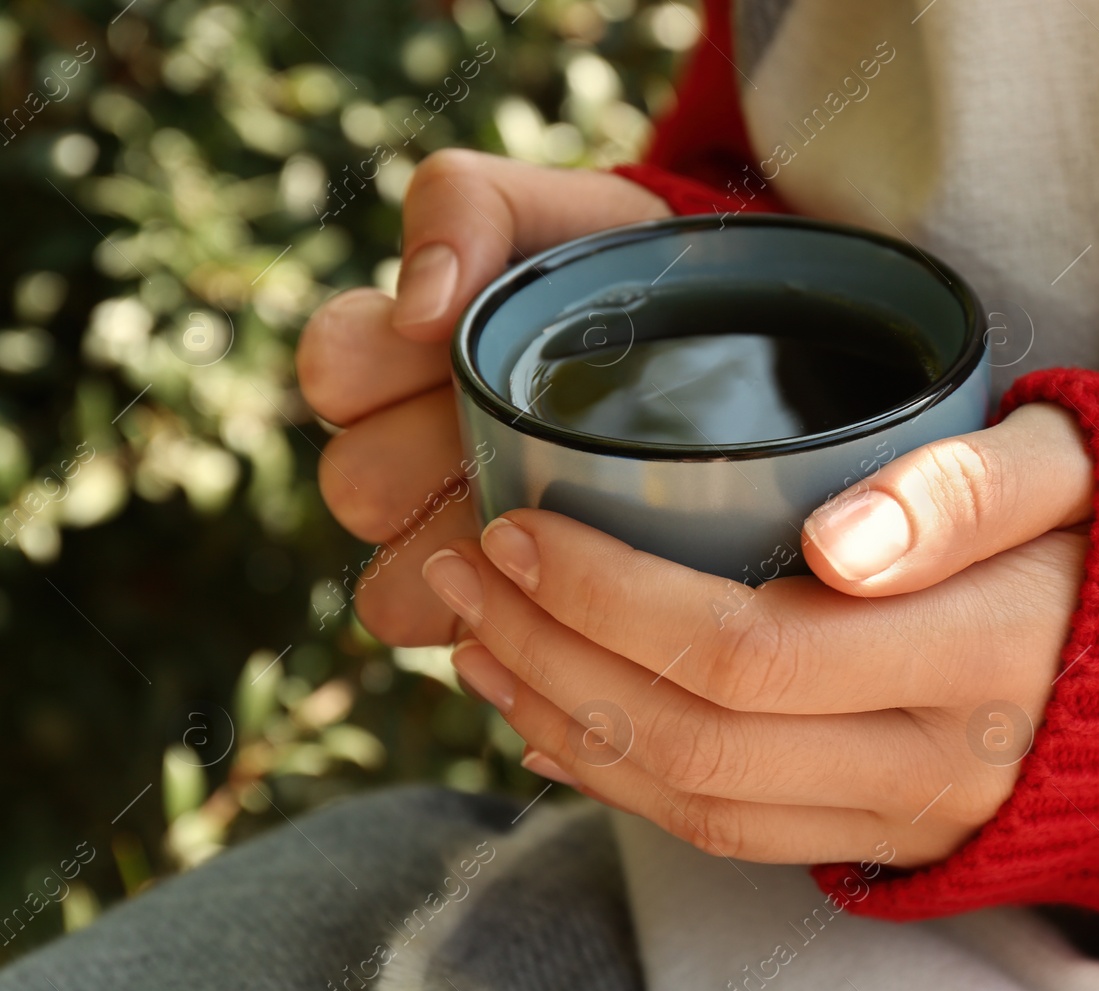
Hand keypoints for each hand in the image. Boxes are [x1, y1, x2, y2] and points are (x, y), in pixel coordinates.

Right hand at [296, 150, 669, 644]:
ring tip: (551, 515)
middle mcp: (412, 456)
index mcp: (401, 358)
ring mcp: (461, 543)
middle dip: (432, 459)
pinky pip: (474, 647)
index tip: (450, 345)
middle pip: (356, 485)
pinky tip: (569, 591)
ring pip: (395, 585)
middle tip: (519, 432)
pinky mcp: (520, 613)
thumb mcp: (547, 211)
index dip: (379, 367)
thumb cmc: (623, 272)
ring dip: (466, 558)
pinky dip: (511, 626)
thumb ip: (464, 208)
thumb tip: (417, 308)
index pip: (332, 369)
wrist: (738, 344)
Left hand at [428, 402, 1093, 866]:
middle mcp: (934, 762)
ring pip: (696, 805)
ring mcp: (905, 818)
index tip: (518, 524)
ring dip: (563, 723)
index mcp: (979, 654)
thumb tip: (835, 544)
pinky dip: (620, 784)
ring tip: (476, 640)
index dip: (611, 599)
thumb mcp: (1077, 466)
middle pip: (696, 739)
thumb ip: (970, 488)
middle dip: (553, 654)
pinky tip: (554, 723)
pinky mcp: (885, 842)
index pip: (749, 650)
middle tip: (464, 567)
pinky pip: (730, 836)